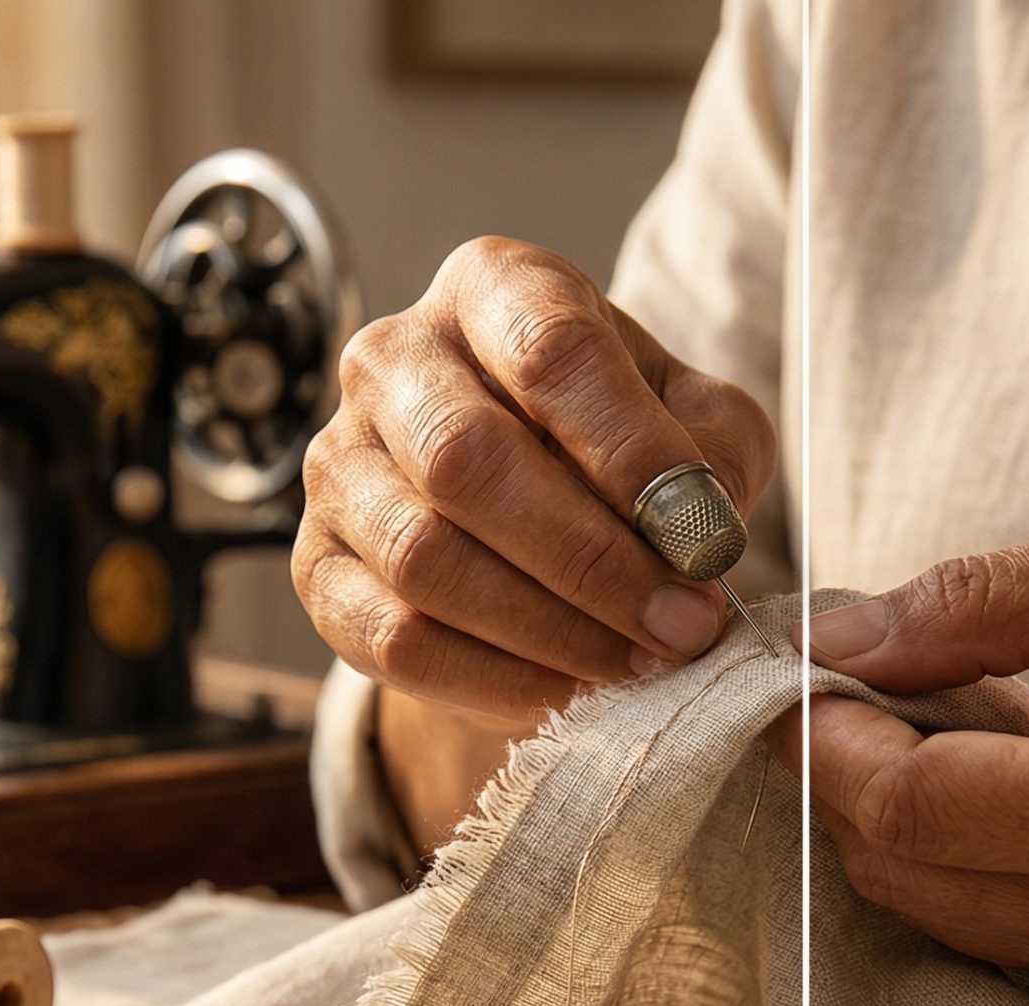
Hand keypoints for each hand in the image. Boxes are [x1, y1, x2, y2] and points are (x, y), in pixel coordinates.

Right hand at [295, 237, 775, 721]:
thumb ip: (711, 452)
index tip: (705, 540)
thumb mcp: (694, 420)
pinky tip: (569, 693)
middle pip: (468, 459)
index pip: (550, 349)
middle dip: (592, 561)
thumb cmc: (618, 444)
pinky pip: (393, 636)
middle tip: (683, 626)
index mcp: (494, 288)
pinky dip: (491, 680)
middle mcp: (394, 358)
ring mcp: (338, 462)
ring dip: (549, 630)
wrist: (528, 509)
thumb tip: (696, 527)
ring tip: (639, 664)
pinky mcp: (317, 564)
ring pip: (424, 558)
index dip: (631, 450)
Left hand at [790, 508, 1028, 1005]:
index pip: (908, 806)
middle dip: (840, 776)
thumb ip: (983, 600)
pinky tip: (984, 768)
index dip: (820, 737)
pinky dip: (952, 852)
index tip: (794, 663)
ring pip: (932, 912)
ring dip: (890, 815)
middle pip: (901, 872)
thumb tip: (834, 634)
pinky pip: (991, 930)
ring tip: (924, 710)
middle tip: (843, 675)